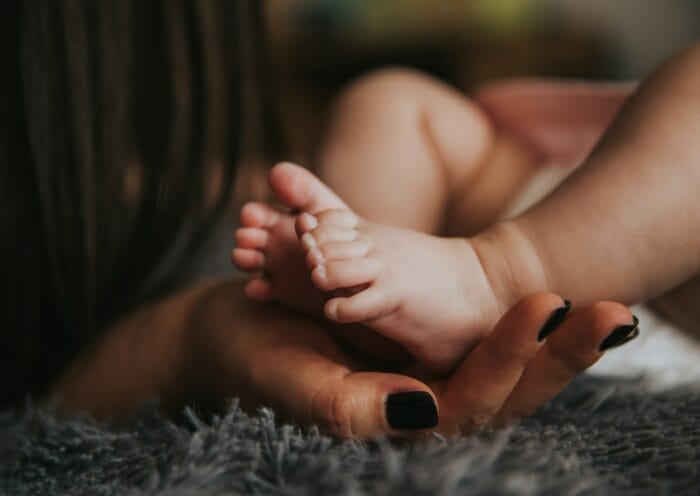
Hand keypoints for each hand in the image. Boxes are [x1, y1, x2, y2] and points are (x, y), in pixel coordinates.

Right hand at [191, 281, 637, 437]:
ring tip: (608, 308)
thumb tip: (428, 409)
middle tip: (616, 315)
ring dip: (556, 339)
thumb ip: (353, 408)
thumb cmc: (256, 361)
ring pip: (501, 365)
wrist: (233, 332)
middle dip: (561, 356)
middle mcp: (421, 406)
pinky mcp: (418, 348)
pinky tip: (553, 299)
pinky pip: (478, 338)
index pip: (475, 403)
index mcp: (397, 423)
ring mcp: (424, 375)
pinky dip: (516, 320)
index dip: (514, 357)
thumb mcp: (297, 384)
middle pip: (508, 391)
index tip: (547, 305)